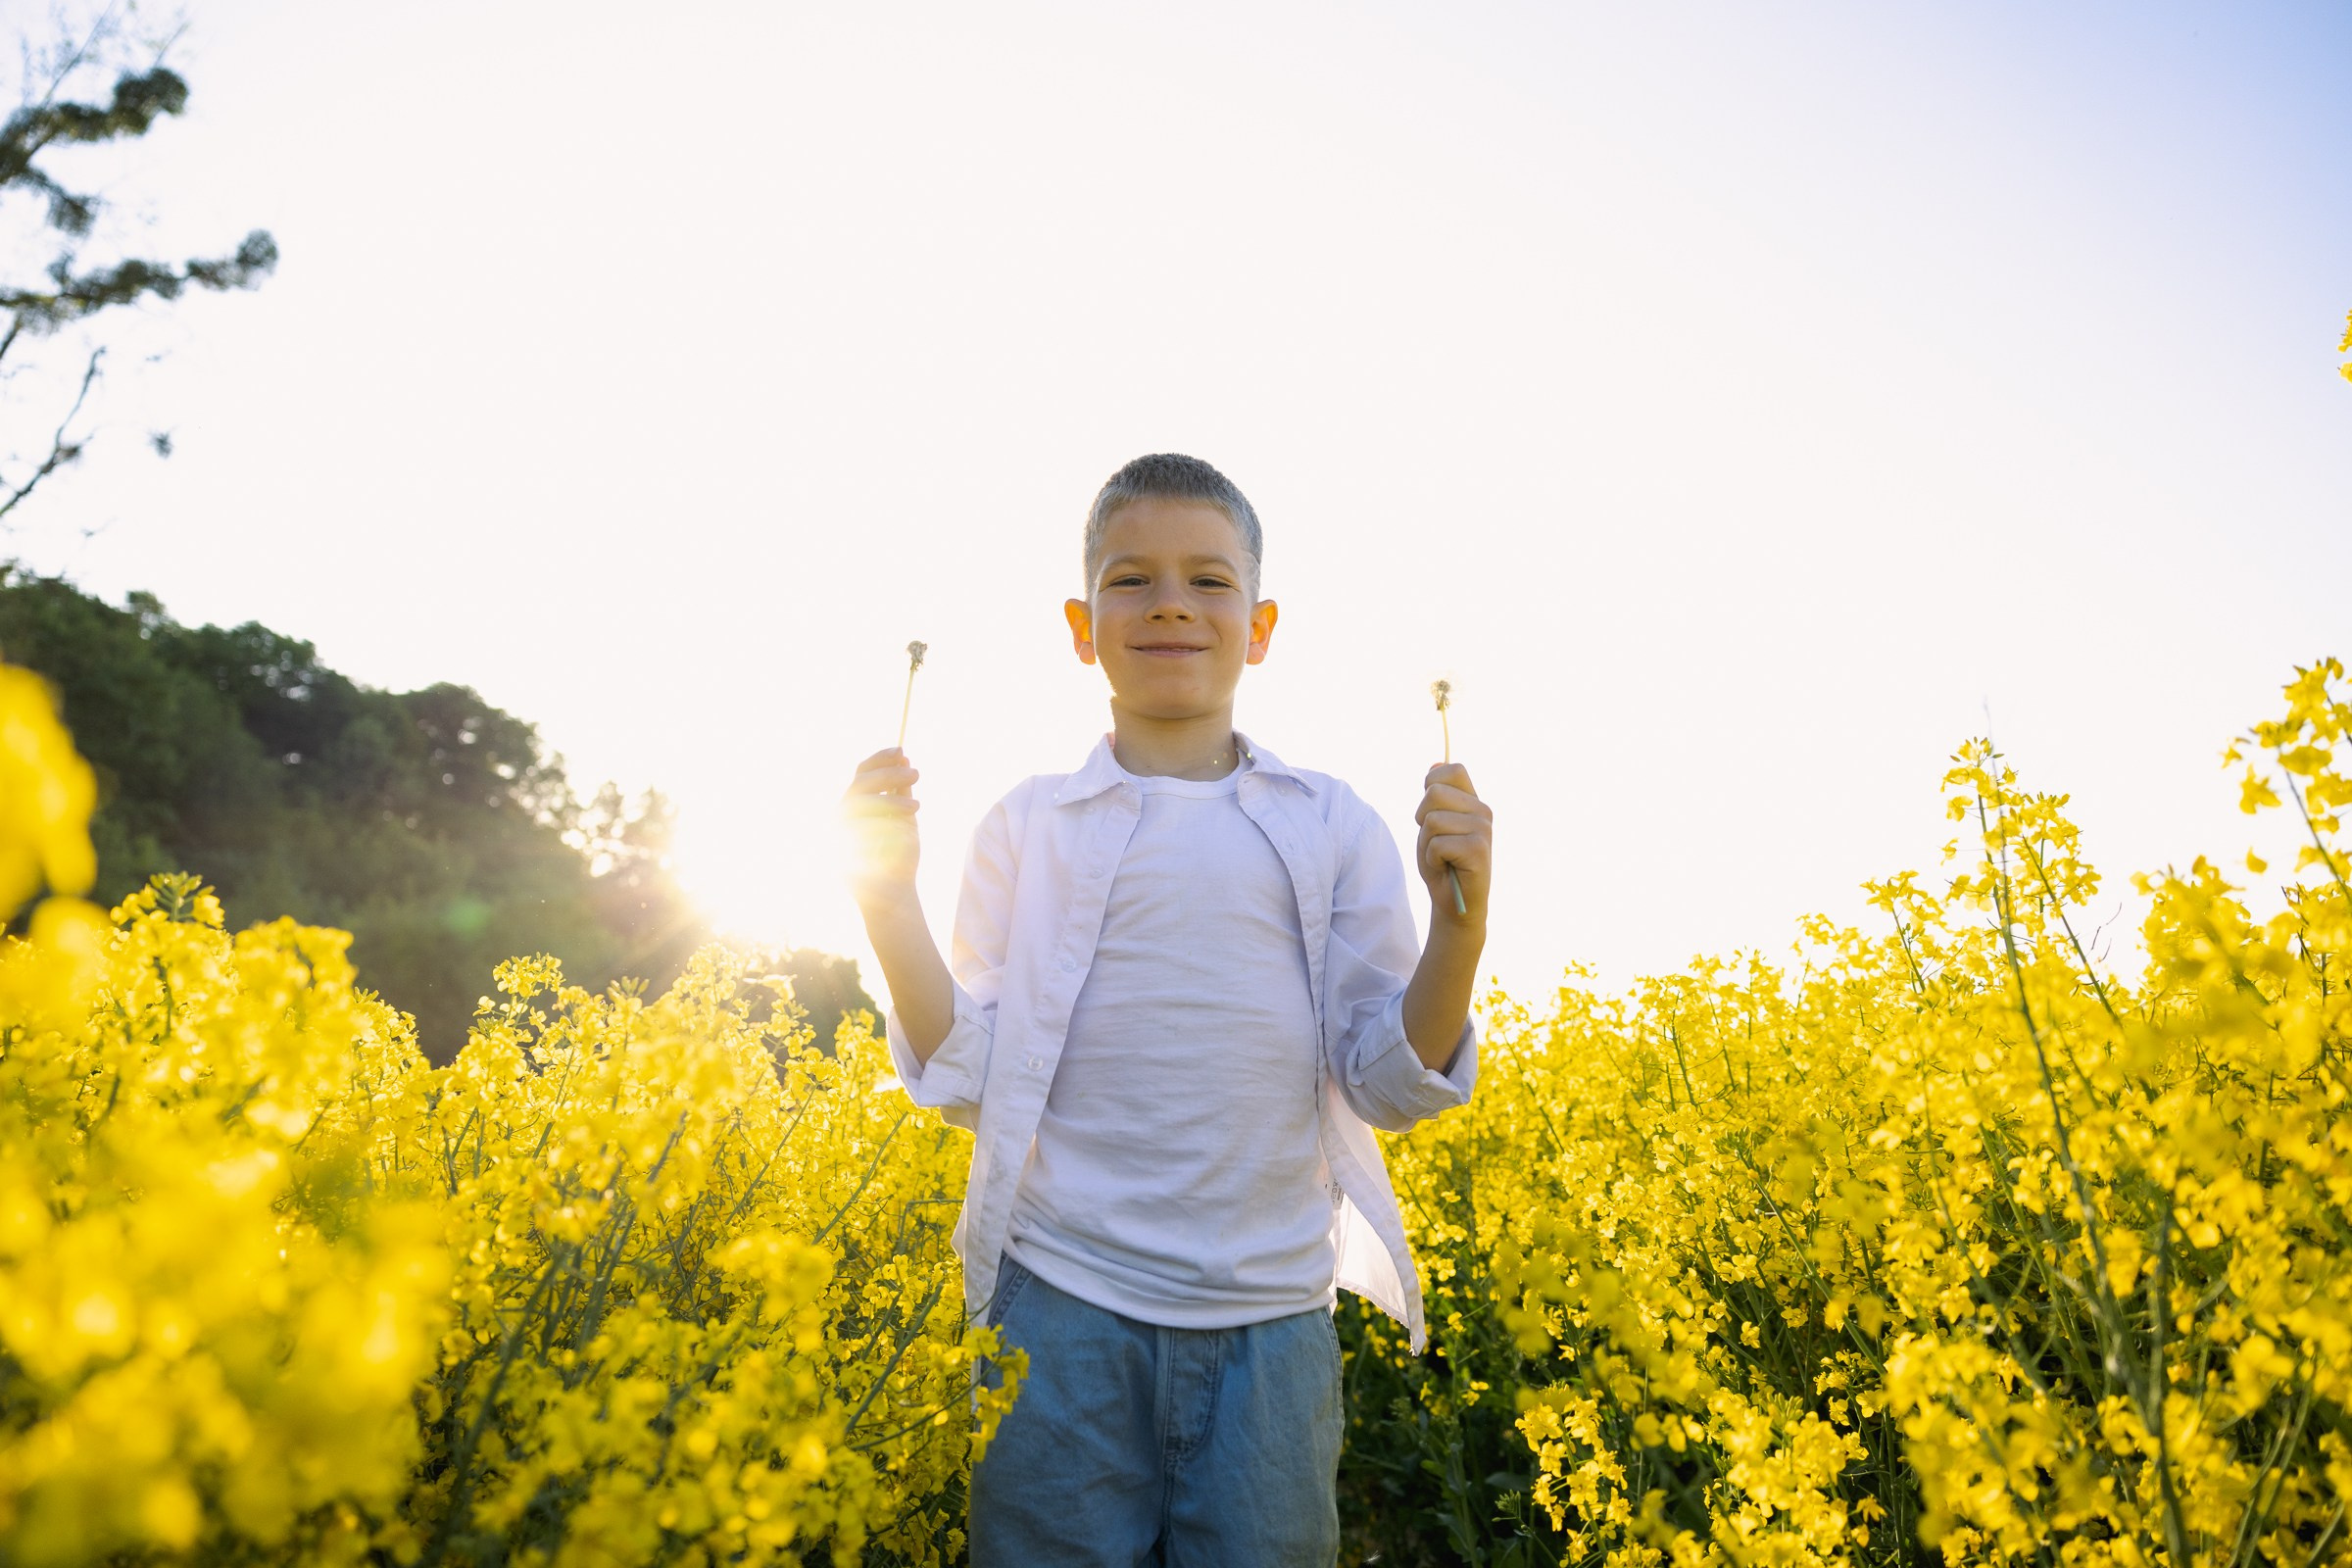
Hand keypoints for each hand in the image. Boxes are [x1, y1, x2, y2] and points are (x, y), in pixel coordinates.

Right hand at [843, 747, 920, 908]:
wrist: (892, 897)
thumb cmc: (899, 858)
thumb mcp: (904, 819)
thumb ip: (901, 792)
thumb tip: (904, 760)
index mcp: (856, 807)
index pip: (862, 773)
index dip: (880, 759)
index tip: (902, 750)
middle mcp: (842, 817)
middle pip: (860, 783)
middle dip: (888, 774)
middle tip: (916, 772)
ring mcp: (840, 833)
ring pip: (860, 802)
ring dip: (891, 799)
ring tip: (917, 807)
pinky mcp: (843, 849)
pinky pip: (862, 824)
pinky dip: (886, 821)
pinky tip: (907, 823)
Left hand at [1414, 762, 1491, 922]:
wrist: (1455, 903)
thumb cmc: (1442, 862)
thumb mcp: (1432, 824)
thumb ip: (1435, 796)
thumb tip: (1435, 763)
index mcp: (1473, 800)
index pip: (1452, 769)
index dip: (1430, 785)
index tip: (1430, 812)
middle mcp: (1483, 811)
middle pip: (1433, 793)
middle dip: (1422, 818)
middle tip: (1435, 840)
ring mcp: (1483, 829)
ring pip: (1432, 820)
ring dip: (1427, 842)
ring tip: (1442, 856)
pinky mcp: (1479, 849)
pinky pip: (1437, 844)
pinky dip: (1433, 859)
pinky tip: (1446, 867)